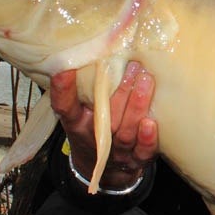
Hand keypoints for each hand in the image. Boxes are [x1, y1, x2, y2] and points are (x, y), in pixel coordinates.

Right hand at [50, 62, 158, 191]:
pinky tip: (152, 123)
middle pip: (105, 118)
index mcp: (77, 124)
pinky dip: (147, 139)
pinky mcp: (137, 161)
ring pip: (125, 132)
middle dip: (119, 92)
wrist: (107, 171)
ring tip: (146, 81)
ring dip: (136, 106)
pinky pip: (143, 152)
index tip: (64, 69)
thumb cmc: (97, 129)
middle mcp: (95, 139)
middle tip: (132, 66)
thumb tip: (104, 43)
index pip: (65, 107)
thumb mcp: (85, 110)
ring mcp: (117, 152)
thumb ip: (89, 86)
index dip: (63, 90)